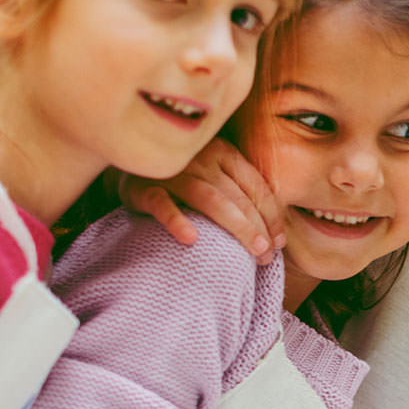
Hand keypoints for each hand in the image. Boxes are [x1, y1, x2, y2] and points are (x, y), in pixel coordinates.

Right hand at [118, 139, 283, 264]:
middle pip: (237, 196)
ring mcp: (173, 172)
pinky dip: (177, 220)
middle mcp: (201, 158)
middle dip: (258, 227)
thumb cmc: (182, 178)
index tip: (280, 242)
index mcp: (223, 152)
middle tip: (268, 255)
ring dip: (236, 226)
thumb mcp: (213, 175)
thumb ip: (239, 191)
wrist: (129, 165)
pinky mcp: (143, 187)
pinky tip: (191, 239)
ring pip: (211, 199)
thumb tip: (274, 232)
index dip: (272, 215)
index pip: (255, 186)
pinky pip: (162, 204)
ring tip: (253, 251)